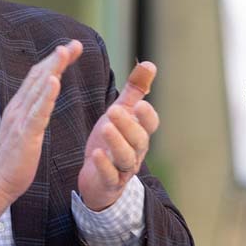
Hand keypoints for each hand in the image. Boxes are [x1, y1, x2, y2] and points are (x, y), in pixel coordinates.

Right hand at [0, 40, 82, 222]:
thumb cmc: (12, 159)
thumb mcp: (23, 129)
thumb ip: (33, 112)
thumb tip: (44, 98)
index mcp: (19, 106)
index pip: (38, 77)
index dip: (54, 60)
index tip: (71, 48)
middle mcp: (18, 108)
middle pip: (39, 76)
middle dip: (58, 58)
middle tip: (75, 43)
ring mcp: (20, 120)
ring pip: (38, 88)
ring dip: (53, 68)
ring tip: (65, 51)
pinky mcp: (24, 134)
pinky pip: (37, 112)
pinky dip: (47, 95)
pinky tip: (55, 81)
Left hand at [77, 61, 158, 211]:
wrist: (100, 178)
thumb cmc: (113, 140)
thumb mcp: (123, 112)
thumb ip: (136, 90)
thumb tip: (150, 63)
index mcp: (140, 132)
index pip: (150, 123)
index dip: (146, 115)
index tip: (139, 103)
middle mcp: (136, 151)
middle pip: (138, 139)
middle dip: (128, 124)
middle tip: (114, 110)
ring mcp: (123, 168)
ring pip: (126, 157)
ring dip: (117, 142)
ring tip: (105, 127)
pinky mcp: (109, 182)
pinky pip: (110, 175)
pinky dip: (104, 165)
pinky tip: (96, 153)